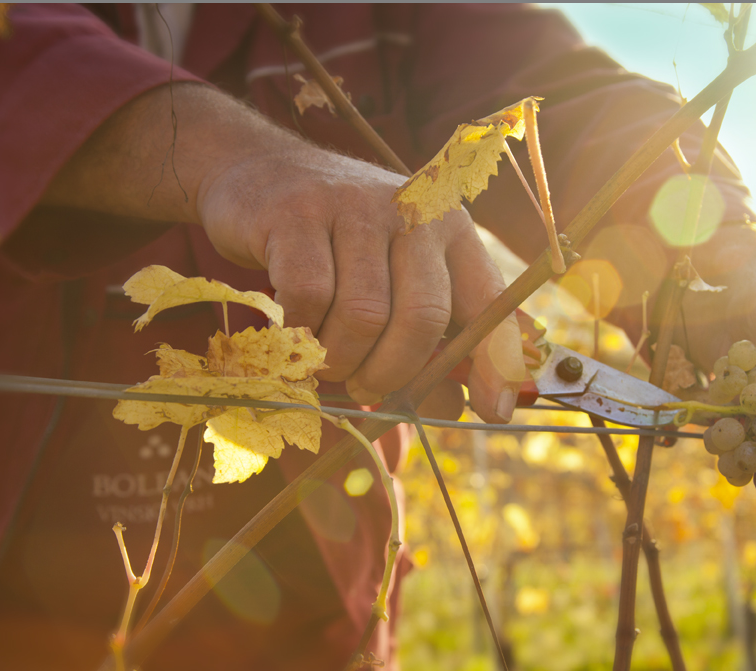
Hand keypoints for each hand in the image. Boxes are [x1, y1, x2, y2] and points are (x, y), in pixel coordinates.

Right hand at [196, 130, 523, 422]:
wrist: (261, 171)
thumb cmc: (339, 244)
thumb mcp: (394, 282)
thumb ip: (429, 343)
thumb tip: (454, 407)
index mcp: (451, 230)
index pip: (489, 302)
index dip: (494, 363)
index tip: (494, 413)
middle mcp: (414, 210)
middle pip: (423, 318)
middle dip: (392, 372)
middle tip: (364, 387)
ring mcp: (355, 207)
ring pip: (364, 315)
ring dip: (341, 360)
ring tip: (326, 363)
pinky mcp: (298, 213)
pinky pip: (309, 296)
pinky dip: (302, 332)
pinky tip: (295, 331)